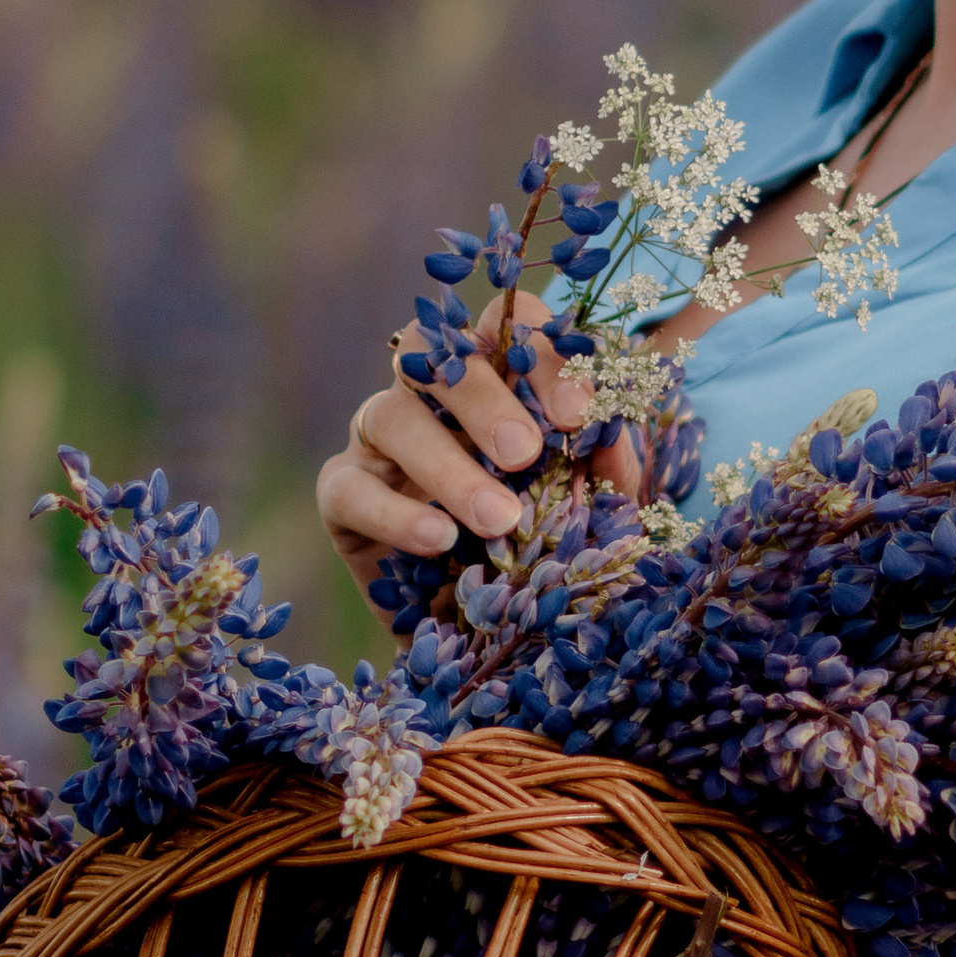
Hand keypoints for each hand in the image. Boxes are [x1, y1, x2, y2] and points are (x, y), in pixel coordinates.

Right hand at [315, 310, 600, 617]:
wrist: (482, 629)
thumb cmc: (540, 548)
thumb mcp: (588, 511)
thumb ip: (605, 472)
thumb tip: (613, 434)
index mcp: (496, 378)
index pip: (510, 327)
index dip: (542, 355)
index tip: (578, 413)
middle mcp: (430, 395)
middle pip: (439, 354)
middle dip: (485, 399)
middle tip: (525, 454)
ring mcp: (378, 440)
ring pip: (393, 416)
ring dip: (447, 465)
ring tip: (498, 519)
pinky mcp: (342, 494)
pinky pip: (351, 489)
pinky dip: (395, 514)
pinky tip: (439, 540)